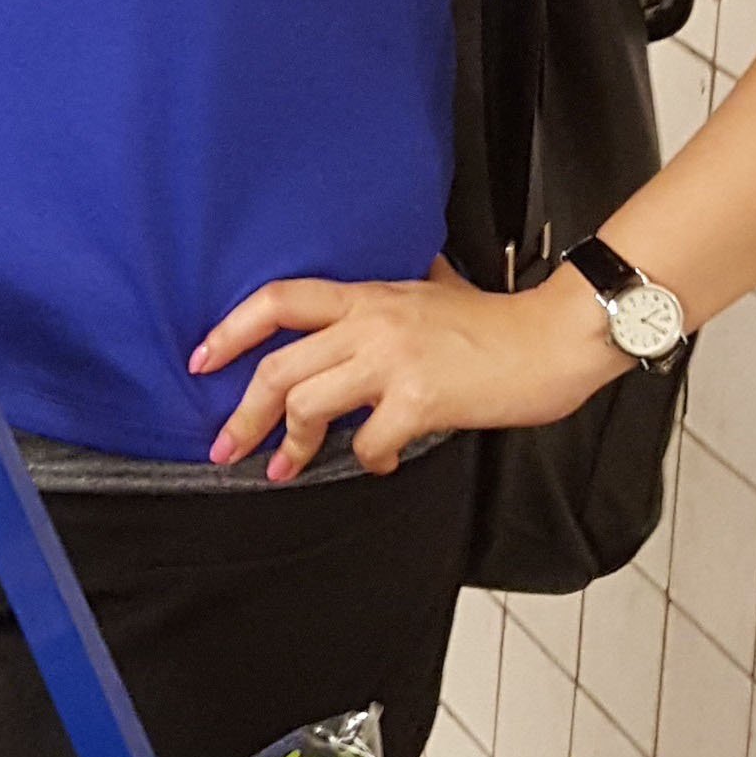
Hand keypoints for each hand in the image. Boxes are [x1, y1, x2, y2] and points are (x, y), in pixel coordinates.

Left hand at [192, 253, 622, 476]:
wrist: (554, 338)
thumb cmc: (500, 322)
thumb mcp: (436, 288)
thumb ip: (399, 291)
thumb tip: (389, 287)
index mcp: (369, 296)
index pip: (278, 300)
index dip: (230, 330)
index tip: (201, 361)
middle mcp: (371, 324)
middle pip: (278, 366)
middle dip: (243, 414)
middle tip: (226, 447)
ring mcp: (393, 361)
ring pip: (307, 404)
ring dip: (290, 446)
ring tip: (286, 469)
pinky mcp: (420, 400)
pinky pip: (367, 442)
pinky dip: (366, 461)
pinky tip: (380, 463)